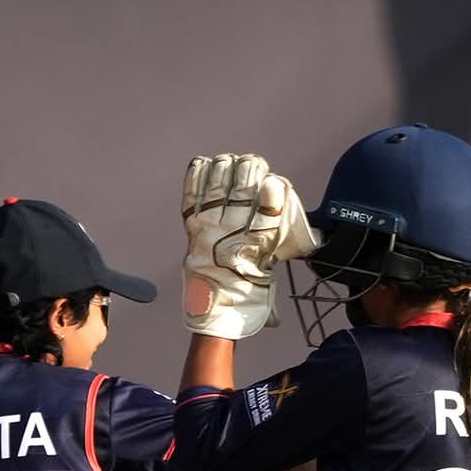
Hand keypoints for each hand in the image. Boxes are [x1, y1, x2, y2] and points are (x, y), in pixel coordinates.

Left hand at [181, 153, 320, 339]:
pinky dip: (197, 176)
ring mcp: (208, 228)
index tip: (273, 182)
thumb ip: (276, 230)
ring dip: (226, 168)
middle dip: (250, 170)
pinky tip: (204, 163)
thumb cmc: (251, 287)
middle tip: (253, 164)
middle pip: (243, 189)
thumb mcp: (272, 262)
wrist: (218, 308)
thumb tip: (278, 192)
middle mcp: (232, 232)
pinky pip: (193, 195)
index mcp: (258, 243)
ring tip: (231, 161)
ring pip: (219, 186)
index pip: (268, 207)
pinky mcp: (192, 227)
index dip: (272, 190)